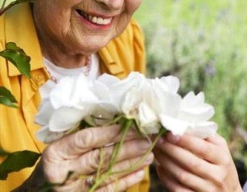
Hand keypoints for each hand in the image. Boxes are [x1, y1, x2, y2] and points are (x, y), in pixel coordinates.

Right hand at [20, 125, 152, 191]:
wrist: (40, 190)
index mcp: (56, 152)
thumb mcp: (61, 146)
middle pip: (100, 157)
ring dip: (131, 164)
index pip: (87, 139)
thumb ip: (82, 135)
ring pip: (108, 174)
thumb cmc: (56, 162)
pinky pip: (109, 189)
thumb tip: (117, 119)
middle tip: (147, 140)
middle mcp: (63, 171)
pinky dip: (126, 180)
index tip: (131, 125)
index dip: (110, 132)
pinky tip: (140, 172)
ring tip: (149, 155)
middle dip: (127, 148)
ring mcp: (73, 188)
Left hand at [153, 133, 241, 191]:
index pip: (202, 148)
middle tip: (158, 139)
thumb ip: (207, 136)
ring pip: (181, 176)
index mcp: (222, 159)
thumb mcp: (221, 149)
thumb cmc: (221, 165)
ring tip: (156, 150)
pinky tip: (160, 167)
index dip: (185, 141)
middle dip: (171, 150)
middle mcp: (216, 175)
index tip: (169, 133)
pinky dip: (166, 178)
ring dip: (166, 162)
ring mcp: (207, 189)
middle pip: (190, 162)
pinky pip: (177, 189)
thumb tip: (185, 122)